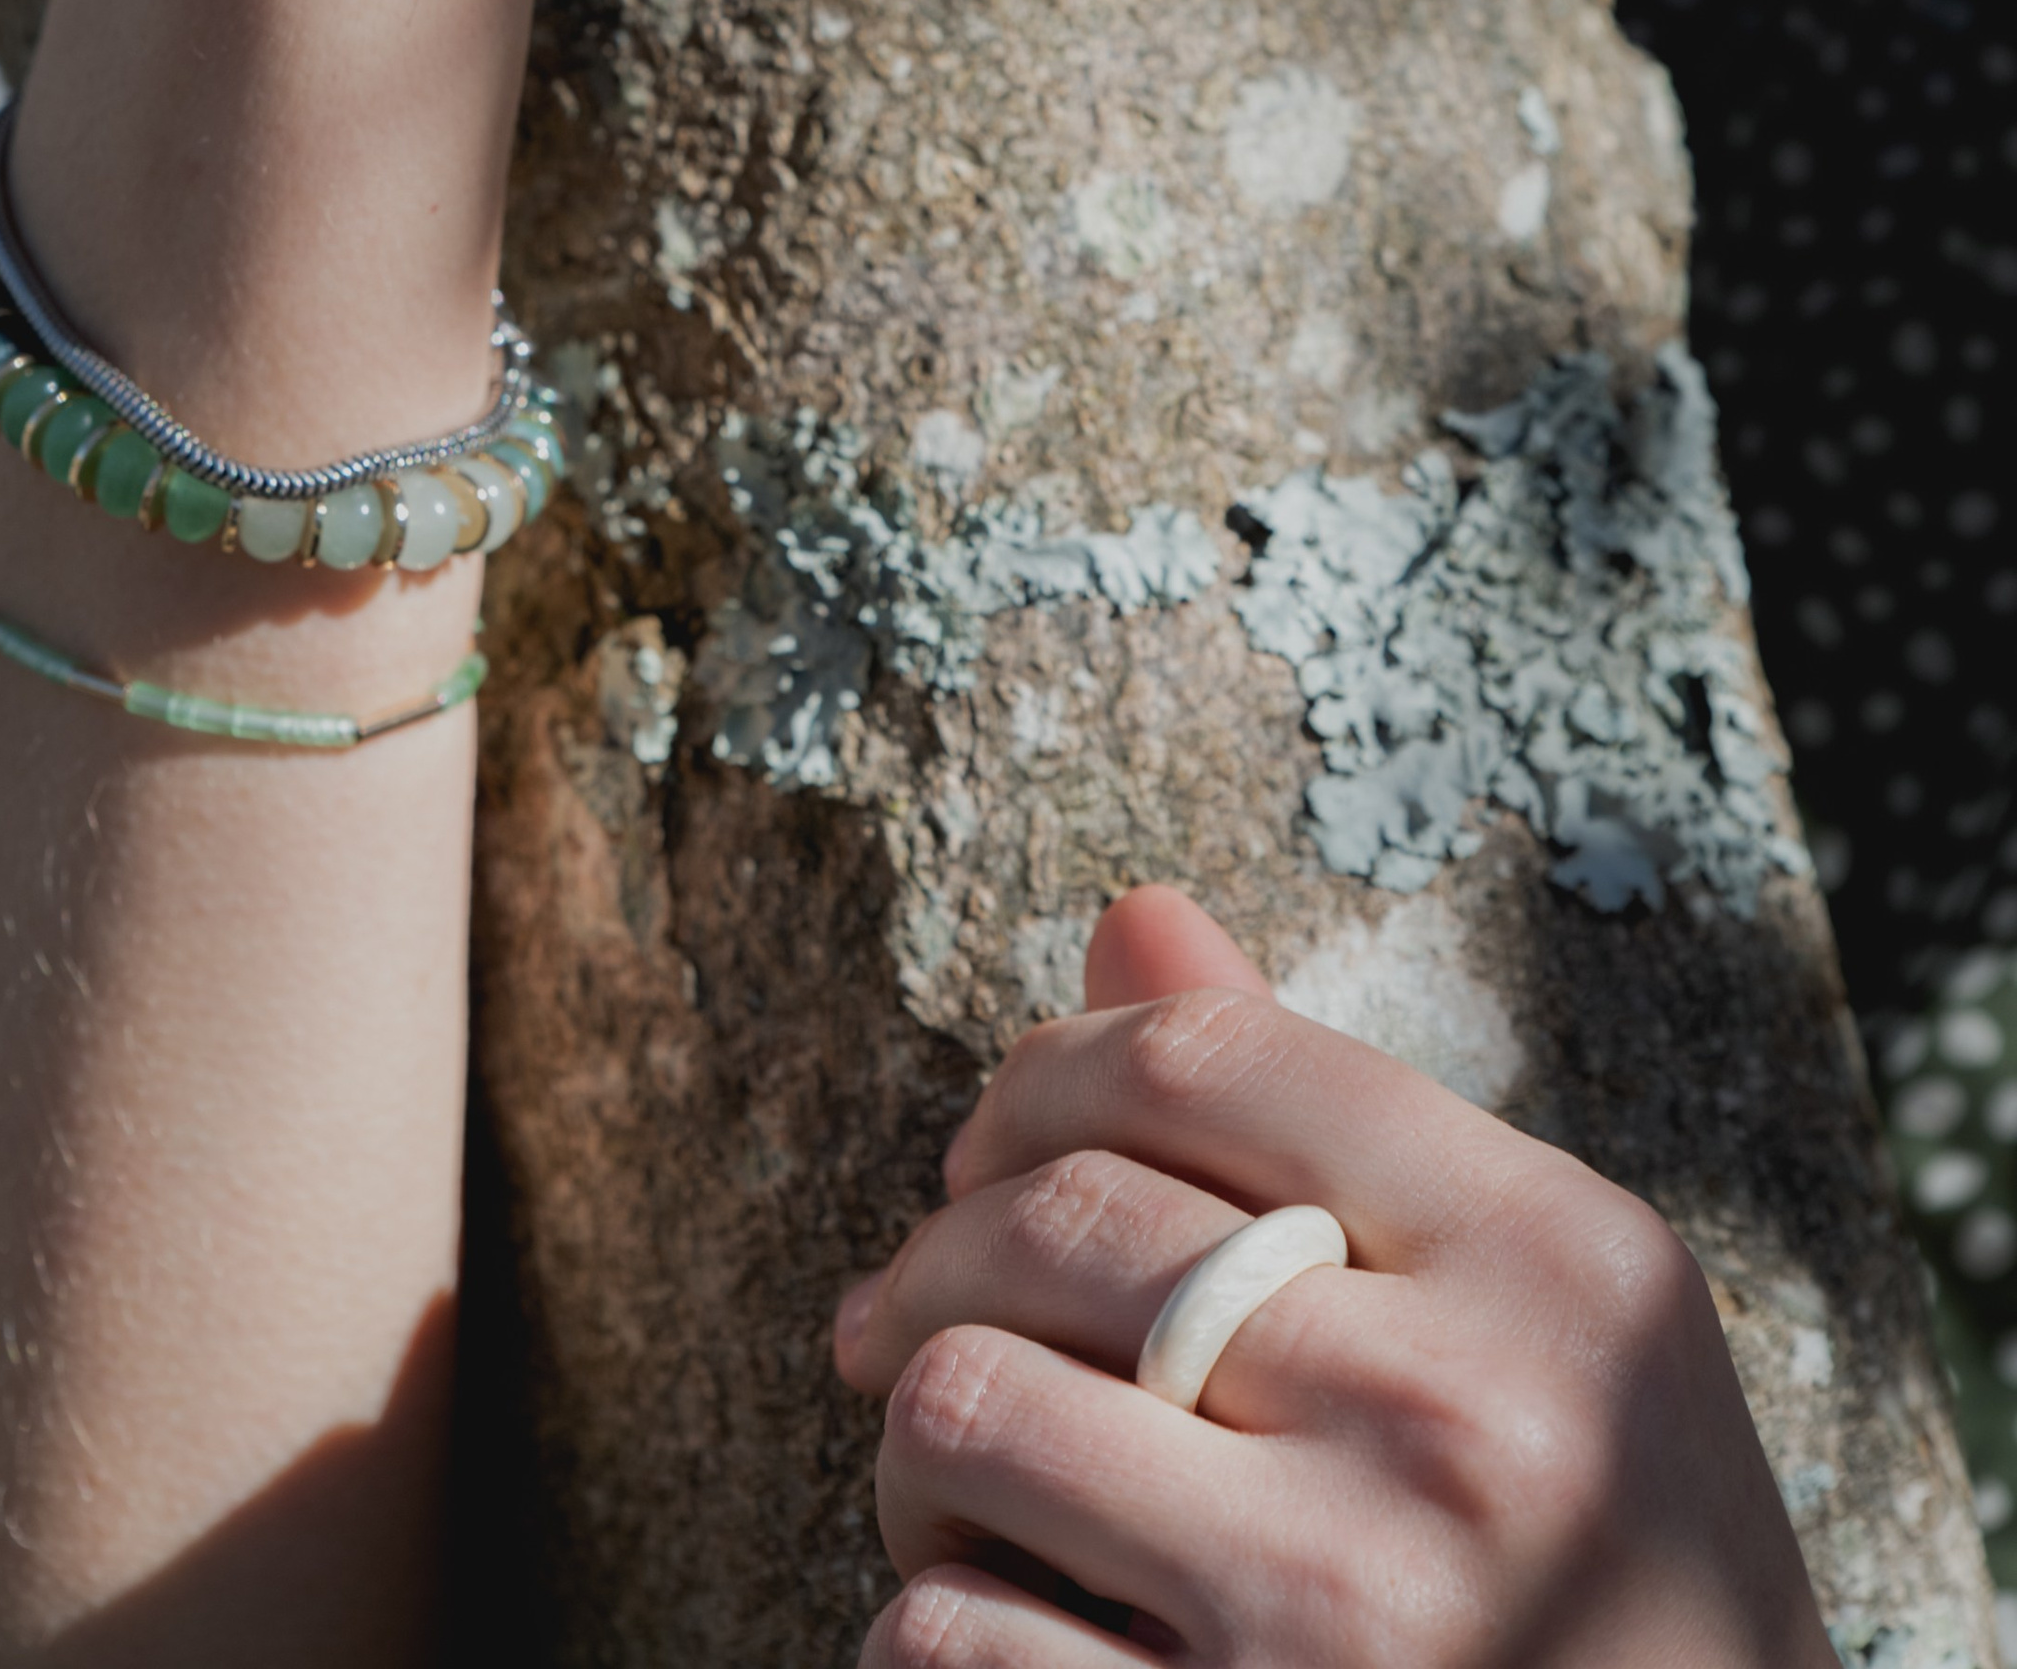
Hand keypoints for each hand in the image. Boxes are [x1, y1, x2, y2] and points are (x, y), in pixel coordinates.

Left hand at [833, 889, 1826, 1668]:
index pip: (1204, 1053)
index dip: (1042, 1074)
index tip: (984, 1152)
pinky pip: (946, 1638)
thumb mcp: (1541, 1320)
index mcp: (1550, 1261)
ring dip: (914, 1445)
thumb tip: (1134, 915)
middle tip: (906, 1322)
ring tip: (950, 1487)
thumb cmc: (1606, 1560)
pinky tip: (998, 1627)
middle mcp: (1467, 1420)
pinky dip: (926, 1624)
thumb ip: (1333, 1124)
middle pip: (1062, 1218)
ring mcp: (1356, 1612)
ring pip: (965, 1405)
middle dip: (938, 1258)